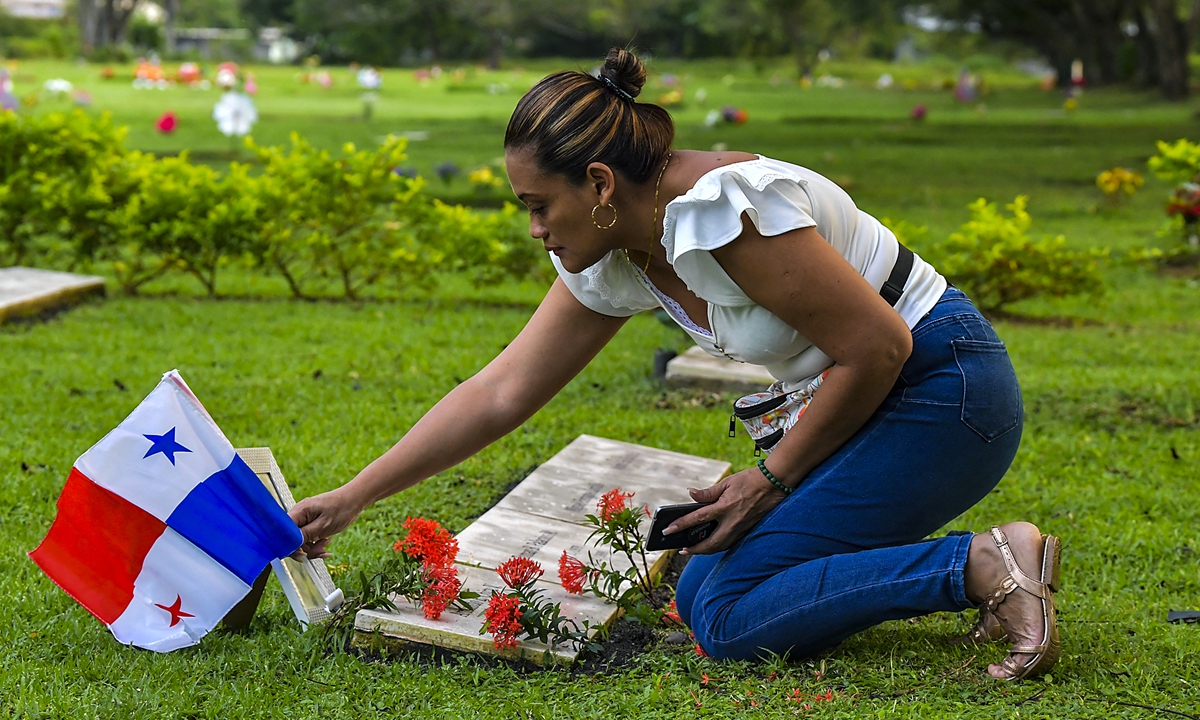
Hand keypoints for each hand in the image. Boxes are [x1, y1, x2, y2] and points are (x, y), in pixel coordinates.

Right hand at [287, 486, 364, 559]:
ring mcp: (304, 520)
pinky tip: (326, 542)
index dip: (290, 545)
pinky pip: (307, 538)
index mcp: (299, 511)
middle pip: (291, 539)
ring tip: (326, 546)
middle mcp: (298, 515)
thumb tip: (290, 545)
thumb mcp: (323, 525)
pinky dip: (315, 543)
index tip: (303, 553)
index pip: (283, 532)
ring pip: (300, 541)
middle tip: (320, 551)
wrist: (354, 500)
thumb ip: (305, 535)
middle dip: (305, 548)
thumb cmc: (341, 508)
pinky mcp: (310, 524)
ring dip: (312, 548)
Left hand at [665, 465, 787, 554]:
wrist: (774, 483)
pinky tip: (712, 543)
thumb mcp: (727, 482)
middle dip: (694, 550)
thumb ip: (708, 492)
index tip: (668, 530)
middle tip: (681, 549)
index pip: (697, 518)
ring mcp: (741, 528)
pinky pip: (730, 543)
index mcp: (724, 507)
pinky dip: (719, 546)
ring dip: (706, 550)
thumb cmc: (749, 480)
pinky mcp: (747, 530)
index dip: (680, 525)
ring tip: (694, 549)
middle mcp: (732, 521)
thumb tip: (691, 494)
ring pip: (721, 546)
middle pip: (710, 543)